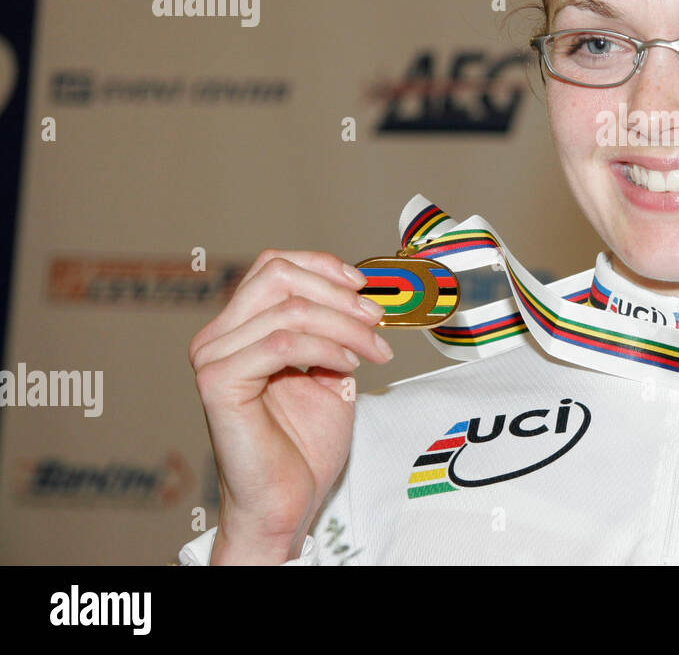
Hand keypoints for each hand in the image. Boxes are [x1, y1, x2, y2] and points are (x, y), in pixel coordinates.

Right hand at [188, 250, 393, 563]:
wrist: (287, 502)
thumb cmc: (303, 445)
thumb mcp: (331, 370)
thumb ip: (336, 329)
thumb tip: (364, 292)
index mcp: (239, 328)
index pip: (273, 265)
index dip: (323, 266)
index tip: (365, 286)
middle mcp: (217, 337)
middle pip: (278, 274)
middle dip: (338, 292)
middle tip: (376, 319)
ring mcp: (213, 358)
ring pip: (289, 309)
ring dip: (345, 327)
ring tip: (373, 353)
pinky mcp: (219, 383)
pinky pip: (283, 343)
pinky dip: (327, 348)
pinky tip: (349, 368)